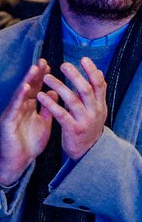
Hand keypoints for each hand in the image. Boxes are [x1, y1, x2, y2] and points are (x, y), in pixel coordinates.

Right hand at [0, 60, 54, 185]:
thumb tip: (54, 91)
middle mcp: (20, 107)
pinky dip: (20, 97)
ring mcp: (13, 113)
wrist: (19, 161)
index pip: (37, 89)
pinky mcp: (8, 121)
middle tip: (43, 60)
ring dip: (28, 80)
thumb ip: (48, 107)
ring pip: (21, 94)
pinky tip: (26, 88)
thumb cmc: (30, 142)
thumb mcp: (44, 122)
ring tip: (35, 68)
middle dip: (36, 74)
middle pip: (29, 87)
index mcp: (30, 107)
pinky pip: (15, 107)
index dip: (43, 77)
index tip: (51, 64)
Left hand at [37, 59, 107, 160]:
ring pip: (72, 100)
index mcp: (100, 105)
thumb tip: (97, 72)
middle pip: (86, 89)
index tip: (84, 59)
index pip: (100, 84)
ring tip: (46, 78)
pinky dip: (51, 104)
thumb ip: (95, 94)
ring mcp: (85, 120)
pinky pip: (61, 114)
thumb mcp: (97, 110)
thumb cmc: (89, 126)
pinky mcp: (73, 129)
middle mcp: (95, 111)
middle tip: (64, 65)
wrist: (88, 151)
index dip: (92, 71)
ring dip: (59, 87)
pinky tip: (41, 96)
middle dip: (75, 76)